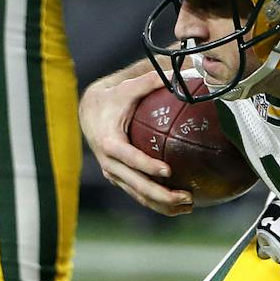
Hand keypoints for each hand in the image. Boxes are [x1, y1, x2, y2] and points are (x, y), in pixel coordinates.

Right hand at [78, 69, 193, 215]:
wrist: (89, 113)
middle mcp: (109, 163)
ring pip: (138, 195)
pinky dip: (158, 203)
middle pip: (136, 185)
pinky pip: (139, 195)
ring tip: (189, 205)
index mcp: (109, 142)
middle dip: (161, 194)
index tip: (168, 171)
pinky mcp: (119, 179)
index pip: (130, 158)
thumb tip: (181, 74)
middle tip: (187, 197)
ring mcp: (114, 174)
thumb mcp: (128, 88)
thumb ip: (151, 81)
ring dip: (163, 204)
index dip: (147, 166)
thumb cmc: (113, 99)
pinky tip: (181, 205)